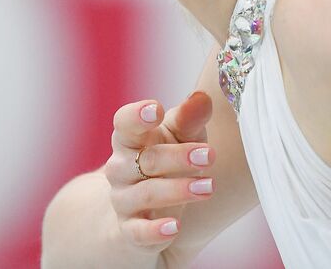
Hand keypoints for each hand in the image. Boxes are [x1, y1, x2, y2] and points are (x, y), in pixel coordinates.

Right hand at [103, 91, 216, 249]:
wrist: (144, 206)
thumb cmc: (168, 157)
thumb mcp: (181, 135)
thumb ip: (190, 118)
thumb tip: (201, 99)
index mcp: (130, 138)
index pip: (125, 123)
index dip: (137, 115)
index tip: (157, 109)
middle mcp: (121, 168)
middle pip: (147, 159)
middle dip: (179, 156)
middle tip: (210, 155)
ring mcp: (124, 200)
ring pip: (147, 193)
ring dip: (178, 190)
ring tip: (209, 186)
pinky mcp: (130, 230)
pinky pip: (139, 232)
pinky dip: (156, 231)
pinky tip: (176, 227)